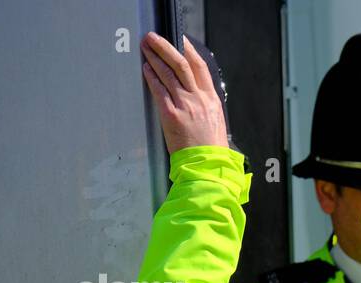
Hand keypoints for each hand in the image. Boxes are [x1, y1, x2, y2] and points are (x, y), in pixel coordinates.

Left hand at [141, 33, 227, 153]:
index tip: (179, 39)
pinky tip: (146, 69)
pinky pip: (159, 90)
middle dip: (166, 47)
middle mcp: (199, 99)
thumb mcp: (215, 122)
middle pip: (182, 64)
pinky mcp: (172, 115)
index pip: (200, 67)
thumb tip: (193, 92)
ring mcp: (185, 105)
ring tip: (145, 48)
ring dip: (154, 58)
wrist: (208, 165)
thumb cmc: (211, 148)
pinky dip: (152, 77)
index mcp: (211, 100)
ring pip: (169, 73)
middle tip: (153, 38)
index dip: (189, 50)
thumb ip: (204, 105)